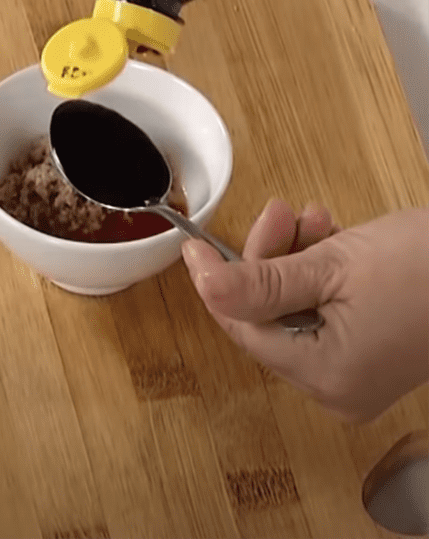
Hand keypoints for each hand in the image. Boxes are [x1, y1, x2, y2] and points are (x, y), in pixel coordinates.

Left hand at [182, 199, 428, 422]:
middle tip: (279, 213)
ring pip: (294, 307)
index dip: (216, 283)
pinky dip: (319, 272)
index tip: (196, 246)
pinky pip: (322, 310)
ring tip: (311, 219)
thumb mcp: (333, 265)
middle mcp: (338, 387)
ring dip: (294, 257)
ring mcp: (357, 373)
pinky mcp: (371, 351)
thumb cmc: (428, 264)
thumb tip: (203, 283)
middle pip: (268, 316)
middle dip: (267, 258)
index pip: (244, 328)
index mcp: (326, 376)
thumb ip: (260, 281)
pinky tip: (330, 236)